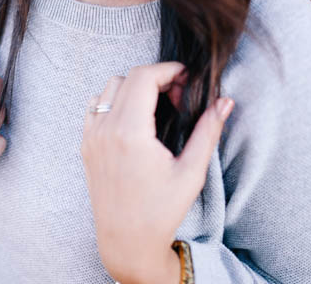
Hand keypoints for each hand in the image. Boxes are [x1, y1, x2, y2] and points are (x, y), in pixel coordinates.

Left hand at [80, 61, 233, 282]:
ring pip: (107, 89)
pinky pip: (94, 107)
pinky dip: (113, 102)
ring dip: (132, 87)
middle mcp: (105, 130)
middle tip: (177, 96)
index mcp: (130, 133)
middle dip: (154, 77)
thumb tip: (225, 102)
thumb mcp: (191, 172)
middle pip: (126, 77)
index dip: (168, 70)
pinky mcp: (86, 145)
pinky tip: (134, 119)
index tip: (186, 78)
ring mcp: (91, 137)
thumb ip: (208, 131)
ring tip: (157, 107)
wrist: (127, 240)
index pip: (143, 77)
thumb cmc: (161, 210)